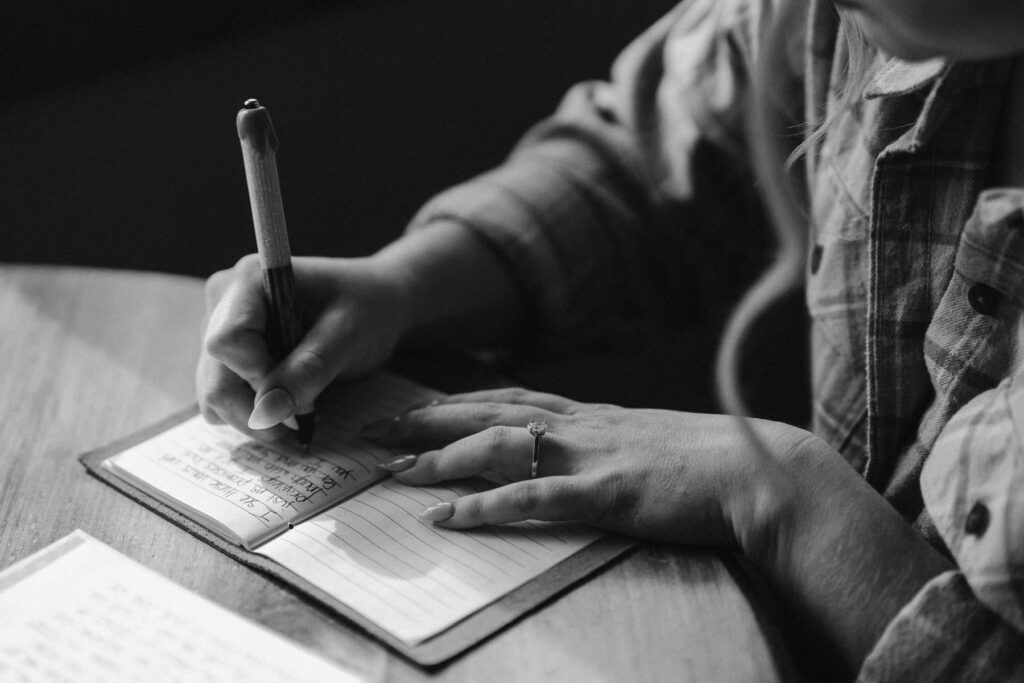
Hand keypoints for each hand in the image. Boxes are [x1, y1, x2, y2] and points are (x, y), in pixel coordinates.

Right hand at [197, 254, 407, 441]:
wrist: (376, 301)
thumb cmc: (367, 306)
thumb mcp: (348, 335)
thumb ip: (308, 369)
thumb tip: (266, 413)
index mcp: (247, 281)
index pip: (226, 342)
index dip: (259, 377)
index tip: (304, 394)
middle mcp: (222, 303)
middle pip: (215, 377)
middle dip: (257, 412)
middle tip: (305, 425)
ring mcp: (220, 330)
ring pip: (216, 394)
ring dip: (256, 420)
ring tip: (302, 422)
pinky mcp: (228, 356)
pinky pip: (225, 397)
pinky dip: (254, 415)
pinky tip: (290, 413)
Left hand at [367, 387, 816, 547]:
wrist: (764, 470)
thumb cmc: (708, 461)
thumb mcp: (645, 441)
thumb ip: (604, 442)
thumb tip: (568, 453)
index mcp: (590, 415)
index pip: (506, 400)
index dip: (454, 404)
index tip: (411, 410)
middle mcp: (583, 425)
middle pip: (488, 413)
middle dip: (428, 421)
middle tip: (375, 430)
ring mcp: (595, 454)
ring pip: (502, 446)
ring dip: (445, 458)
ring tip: (397, 473)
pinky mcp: (610, 491)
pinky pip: (537, 498)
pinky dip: (488, 506)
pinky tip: (451, 518)